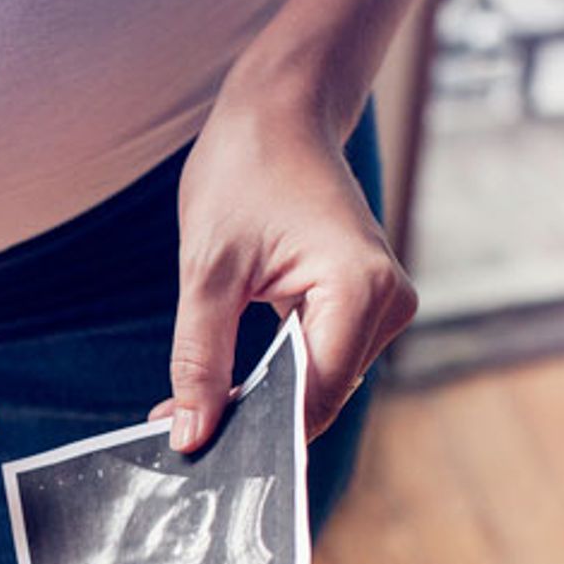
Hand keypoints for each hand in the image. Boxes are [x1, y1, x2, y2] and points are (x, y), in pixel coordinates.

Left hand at [164, 99, 416, 449]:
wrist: (281, 111)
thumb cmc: (245, 170)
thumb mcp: (205, 271)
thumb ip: (199, 357)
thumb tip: (191, 435)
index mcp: (360, 290)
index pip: (312, 398)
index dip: (254, 433)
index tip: (192, 452)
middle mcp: (388, 304)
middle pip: (317, 398)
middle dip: (250, 418)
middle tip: (174, 431)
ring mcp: (383, 306)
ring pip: (316, 386)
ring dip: (257, 398)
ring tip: (189, 405)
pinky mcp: (364, 306)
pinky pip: (318, 362)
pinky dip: (272, 376)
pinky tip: (225, 382)